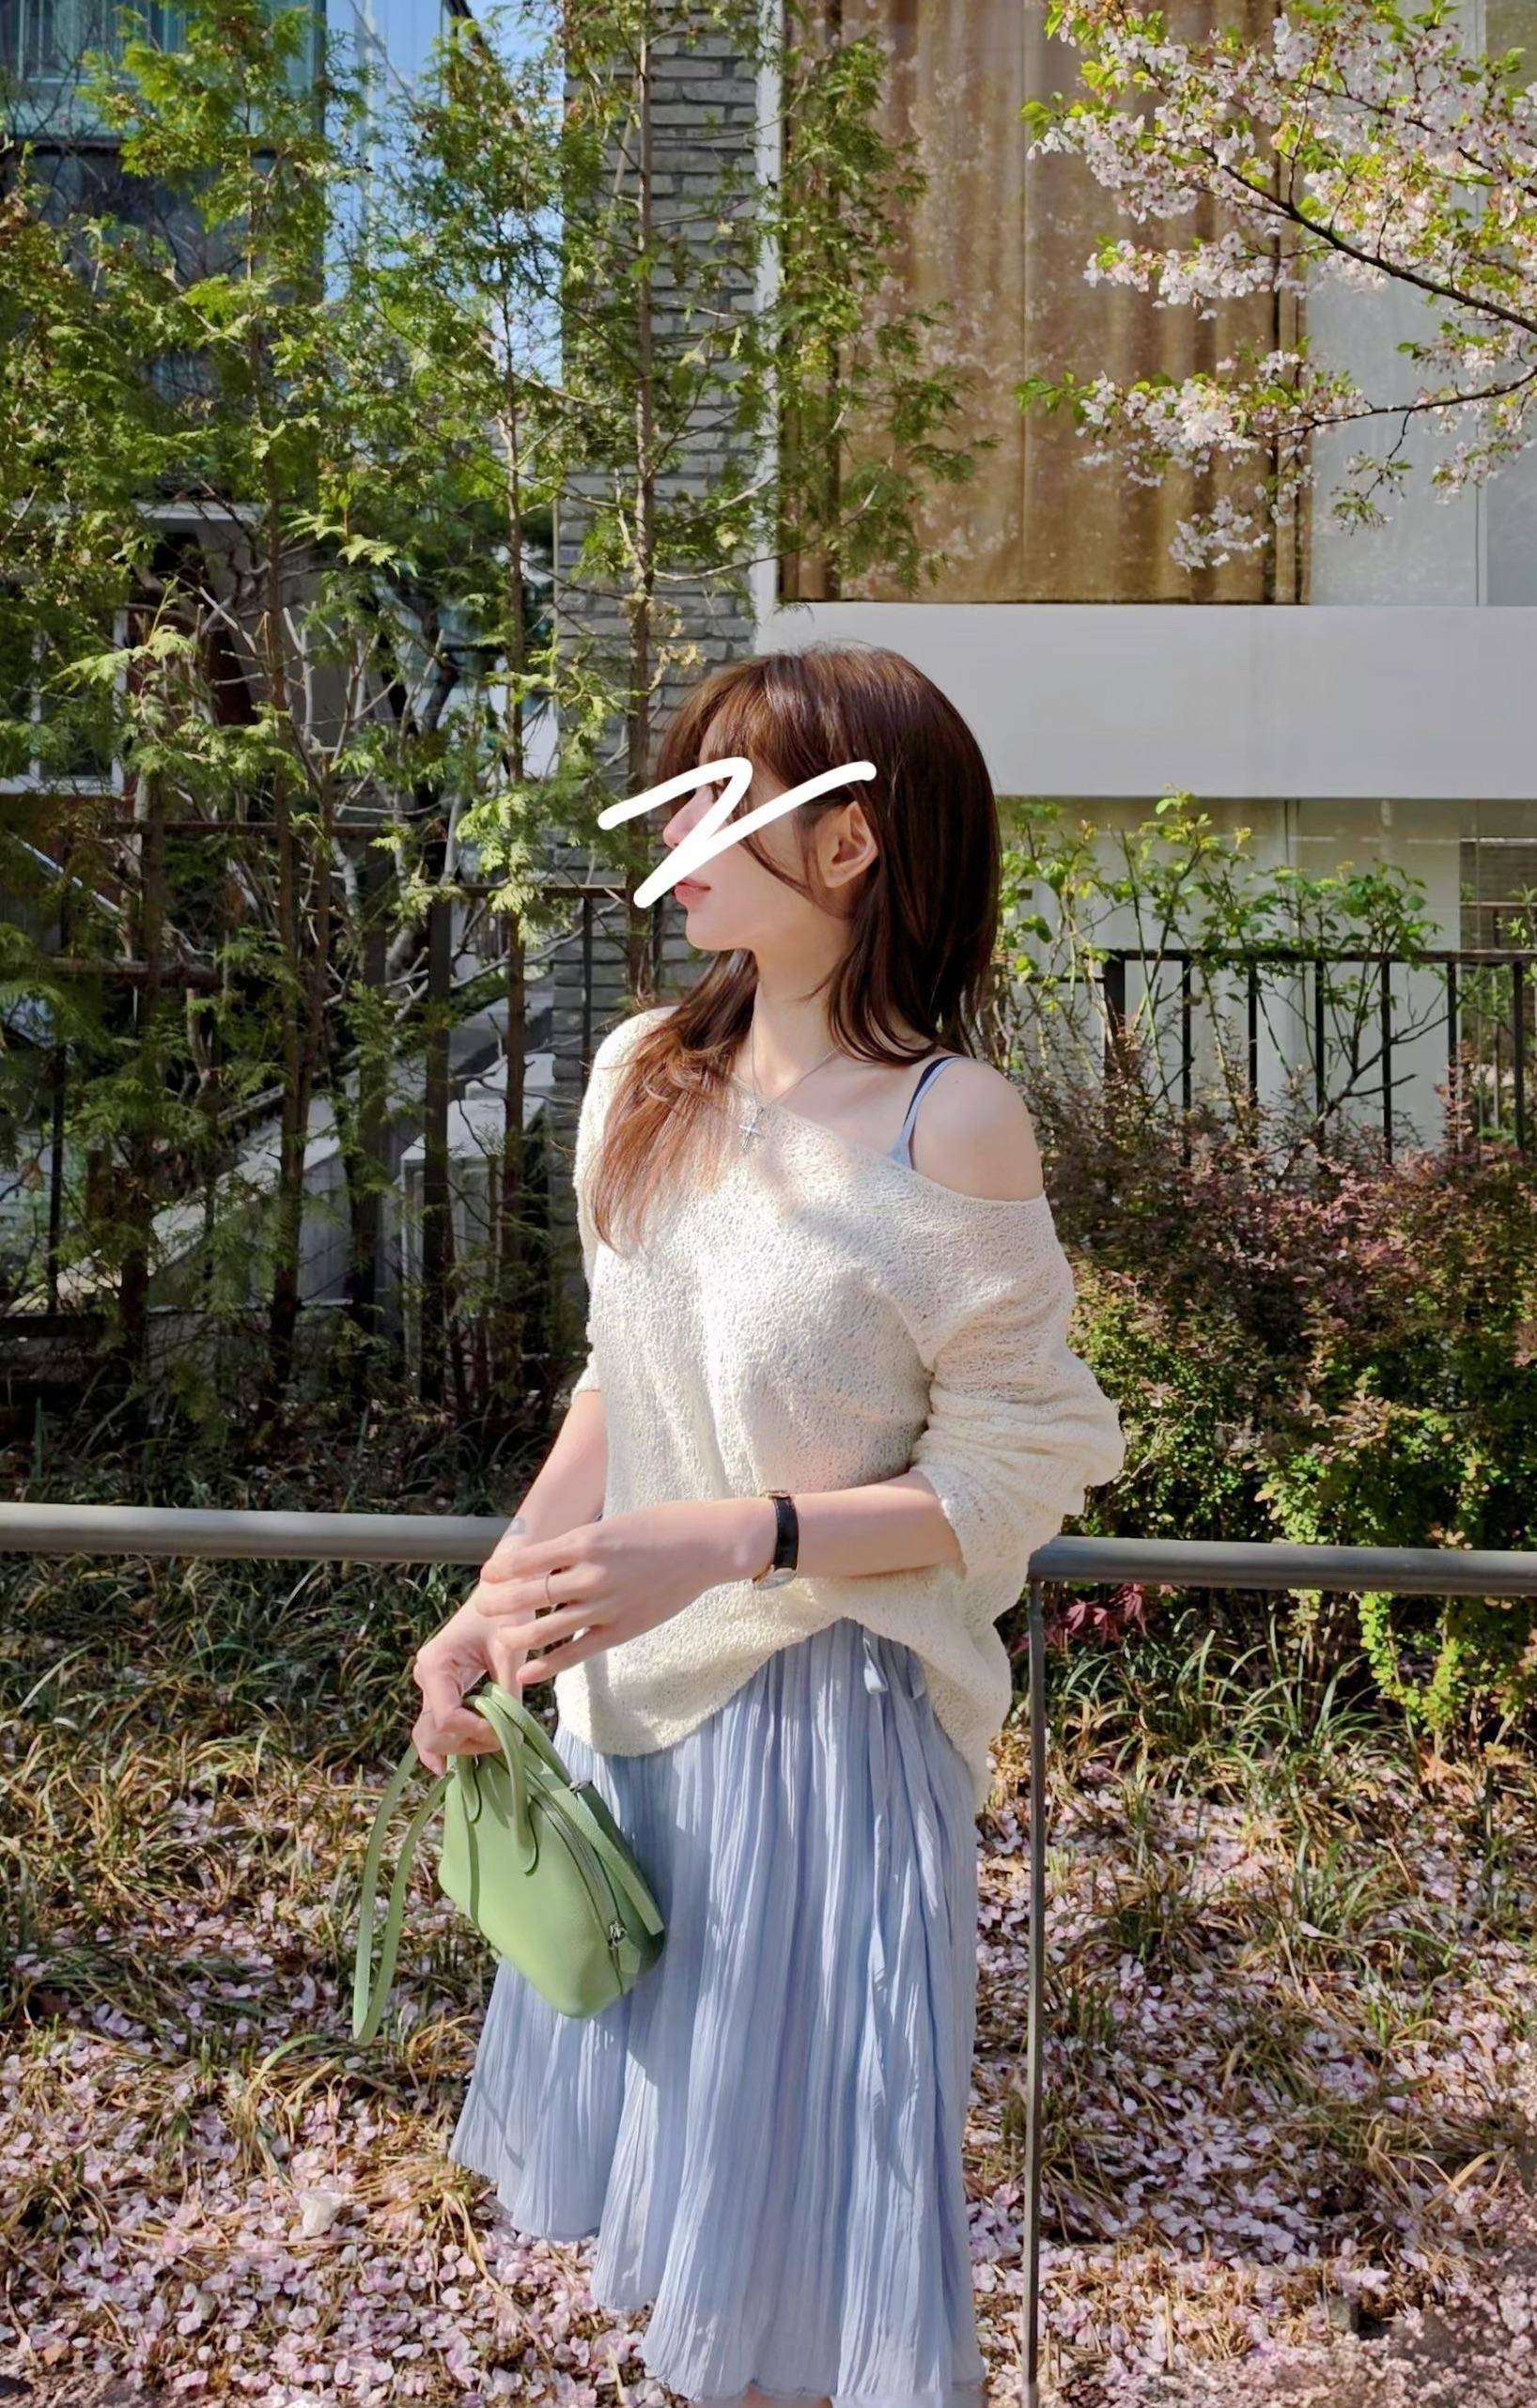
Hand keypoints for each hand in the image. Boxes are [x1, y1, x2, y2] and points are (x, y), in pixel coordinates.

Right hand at [410, 1598, 529, 1776]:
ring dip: (463, 1746)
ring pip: (434, 1733)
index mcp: (436, 1665)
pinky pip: (440, 1723)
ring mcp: (431, 1685)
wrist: (501, 1591)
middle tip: (502, 1741)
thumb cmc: (506, 1613)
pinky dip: (451, 1742)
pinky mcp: (442, 1689)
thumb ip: (509, 1692)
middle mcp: (426, 1677)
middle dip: (468, 1744)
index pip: (447, 1718)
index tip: (505, 1732)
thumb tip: (512, 1733)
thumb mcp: (510, 1651)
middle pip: (435, 1732)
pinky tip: (456, 1763)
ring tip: (495, 1743)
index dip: (475, 1732)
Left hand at [470, 1497, 776, 1687]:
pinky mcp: (621, 1629)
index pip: (529, 1559)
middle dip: (501, 1602)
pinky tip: (527, 1673)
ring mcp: (606, 1605)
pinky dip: (549, 1664)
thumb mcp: (612, 1525)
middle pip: (531, 1594)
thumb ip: (581, 1546)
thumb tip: (548, 1560)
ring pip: (548, 1627)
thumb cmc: (662, 1526)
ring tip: (498, 1639)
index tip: (487, 1574)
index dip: (503, 1569)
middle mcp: (590, 1574)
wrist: (707, 1545)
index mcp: (586, 1541)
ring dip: (518, 1634)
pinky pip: (577, 1651)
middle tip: (480, 1606)